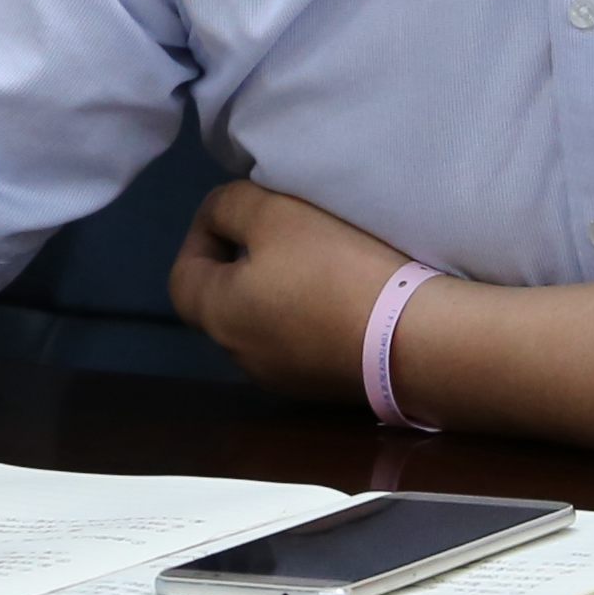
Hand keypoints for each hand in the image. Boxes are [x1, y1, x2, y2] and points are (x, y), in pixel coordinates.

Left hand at [167, 183, 420, 407]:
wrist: (411, 339)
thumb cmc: (334, 268)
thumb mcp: (276, 213)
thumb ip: (231, 206)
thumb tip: (219, 217)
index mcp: (217, 315)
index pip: (182, 275)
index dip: (201, 234)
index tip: (239, 210)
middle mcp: (239, 356)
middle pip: (223, 302)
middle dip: (242, 263)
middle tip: (281, 231)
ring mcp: (282, 379)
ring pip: (262, 325)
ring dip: (277, 293)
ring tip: (316, 263)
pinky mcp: (322, 389)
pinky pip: (300, 344)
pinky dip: (309, 318)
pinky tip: (343, 298)